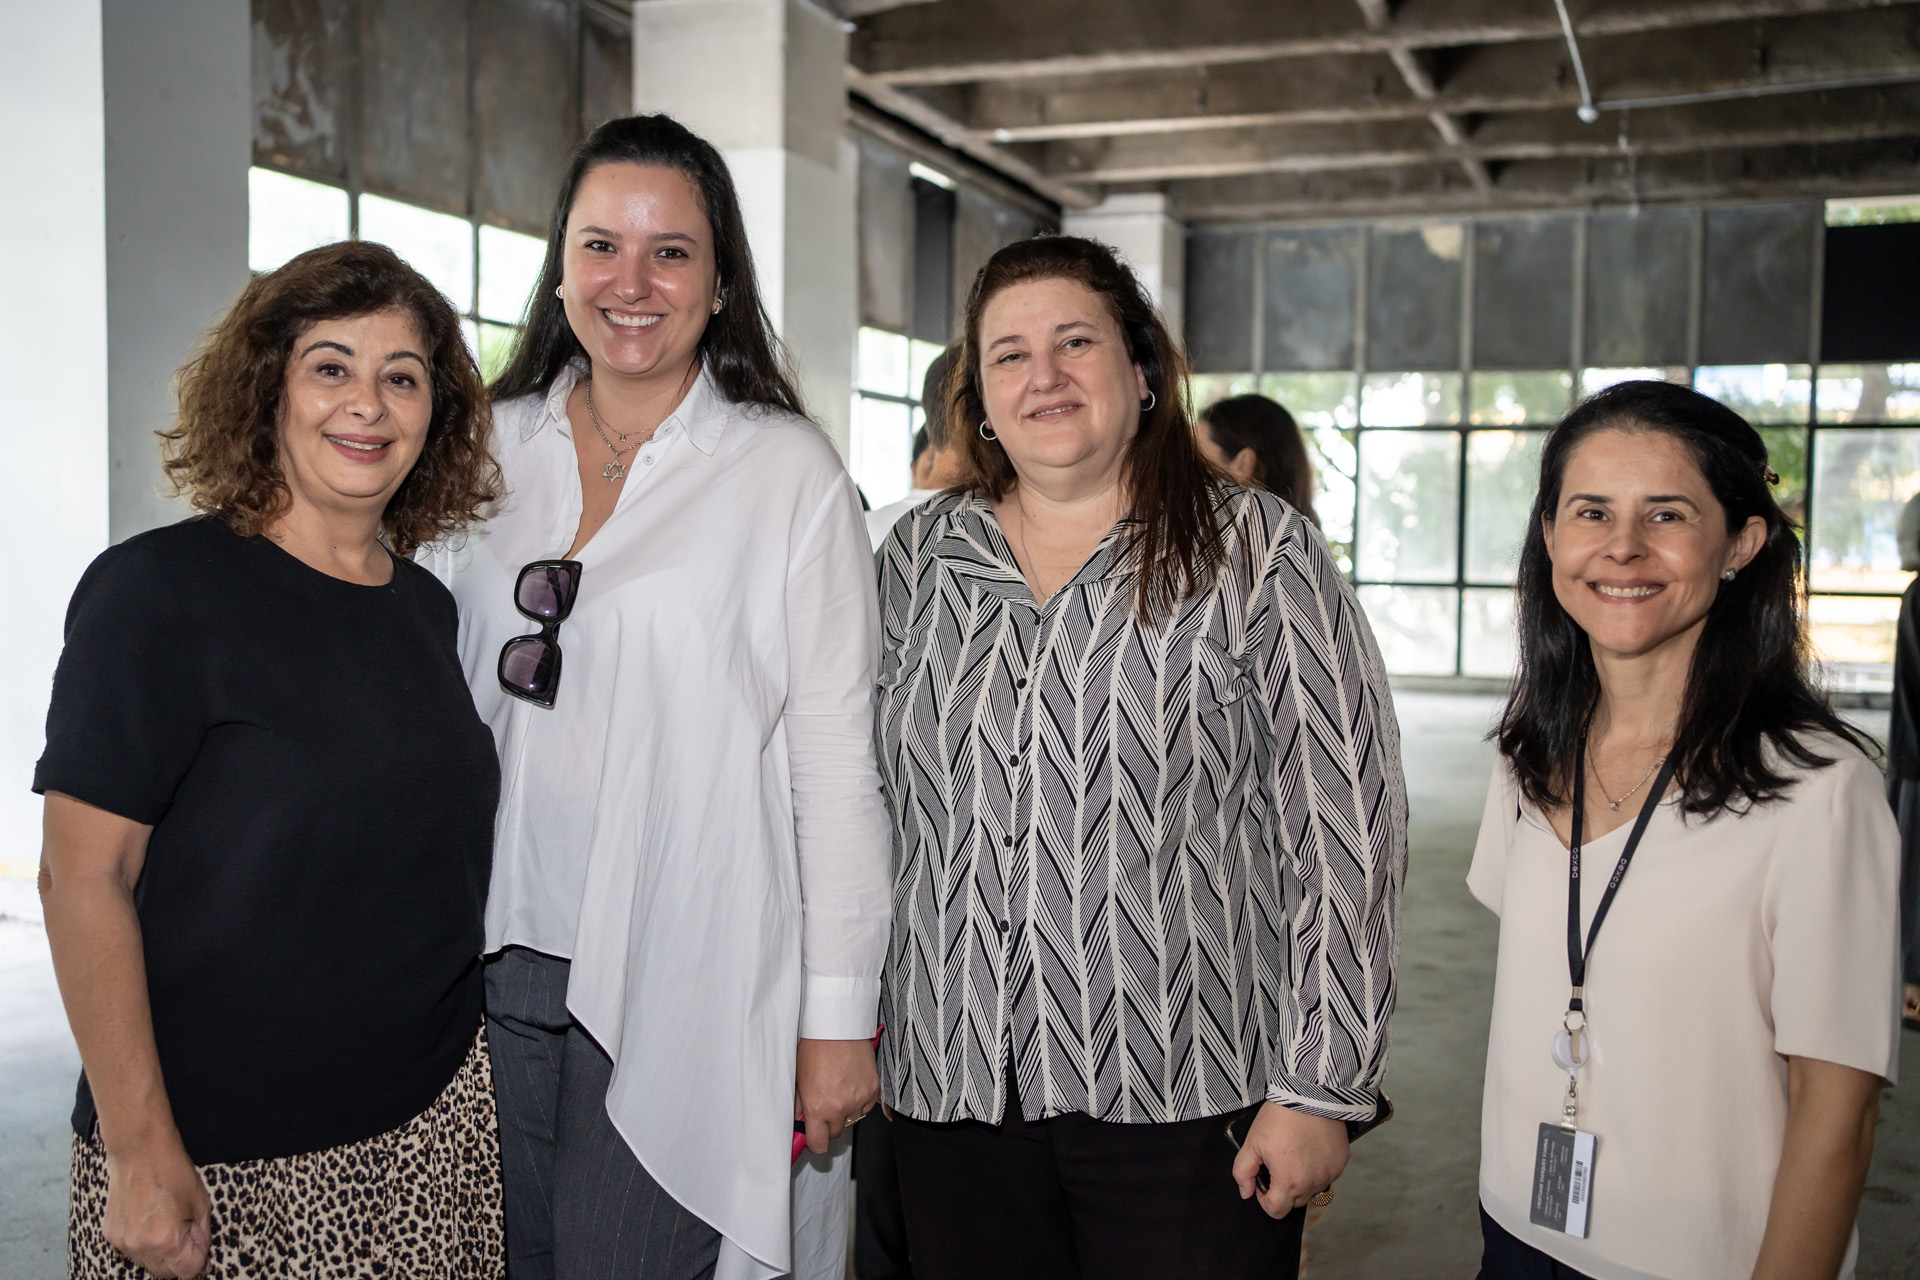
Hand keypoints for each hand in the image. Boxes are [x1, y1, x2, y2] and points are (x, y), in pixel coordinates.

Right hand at [103, 1137, 210, 1277]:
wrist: (139, 1150)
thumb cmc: (173, 1172)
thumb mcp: (201, 1204)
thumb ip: (202, 1236)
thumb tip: (202, 1261)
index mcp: (166, 1240)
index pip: (187, 1272)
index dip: (199, 1260)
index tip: (201, 1245)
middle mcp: (141, 1246)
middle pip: (166, 1273)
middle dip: (181, 1259)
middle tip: (187, 1232)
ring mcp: (122, 1242)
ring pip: (148, 1264)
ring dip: (162, 1253)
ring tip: (167, 1222)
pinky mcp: (111, 1235)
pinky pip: (133, 1250)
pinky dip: (144, 1243)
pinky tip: (150, 1219)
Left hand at [795, 1037, 879, 1156]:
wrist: (837, 1027)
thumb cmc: (815, 1047)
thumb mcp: (798, 1079)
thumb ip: (798, 1105)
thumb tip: (799, 1121)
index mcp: (817, 1108)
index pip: (818, 1145)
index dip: (814, 1142)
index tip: (813, 1135)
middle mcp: (839, 1108)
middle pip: (836, 1134)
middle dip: (829, 1124)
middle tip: (824, 1106)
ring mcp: (859, 1100)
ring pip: (852, 1120)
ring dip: (845, 1112)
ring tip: (838, 1090)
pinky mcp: (873, 1090)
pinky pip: (866, 1107)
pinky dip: (859, 1101)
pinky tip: (851, 1084)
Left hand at [1231, 1102, 1349, 1218]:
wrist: (1309, 1095)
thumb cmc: (1280, 1117)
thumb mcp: (1252, 1142)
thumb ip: (1243, 1172)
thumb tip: (1245, 1192)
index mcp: (1289, 1183)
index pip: (1276, 1211)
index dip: (1264, 1200)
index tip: (1262, 1184)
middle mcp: (1313, 1184)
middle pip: (1294, 1202)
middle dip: (1282, 1190)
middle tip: (1276, 1166)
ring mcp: (1330, 1174)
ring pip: (1312, 1190)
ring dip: (1302, 1181)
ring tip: (1294, 1155)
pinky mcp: (1341, 1162)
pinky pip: (1326, 1175)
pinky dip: (1317, 1168)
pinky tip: (1309, 1149)